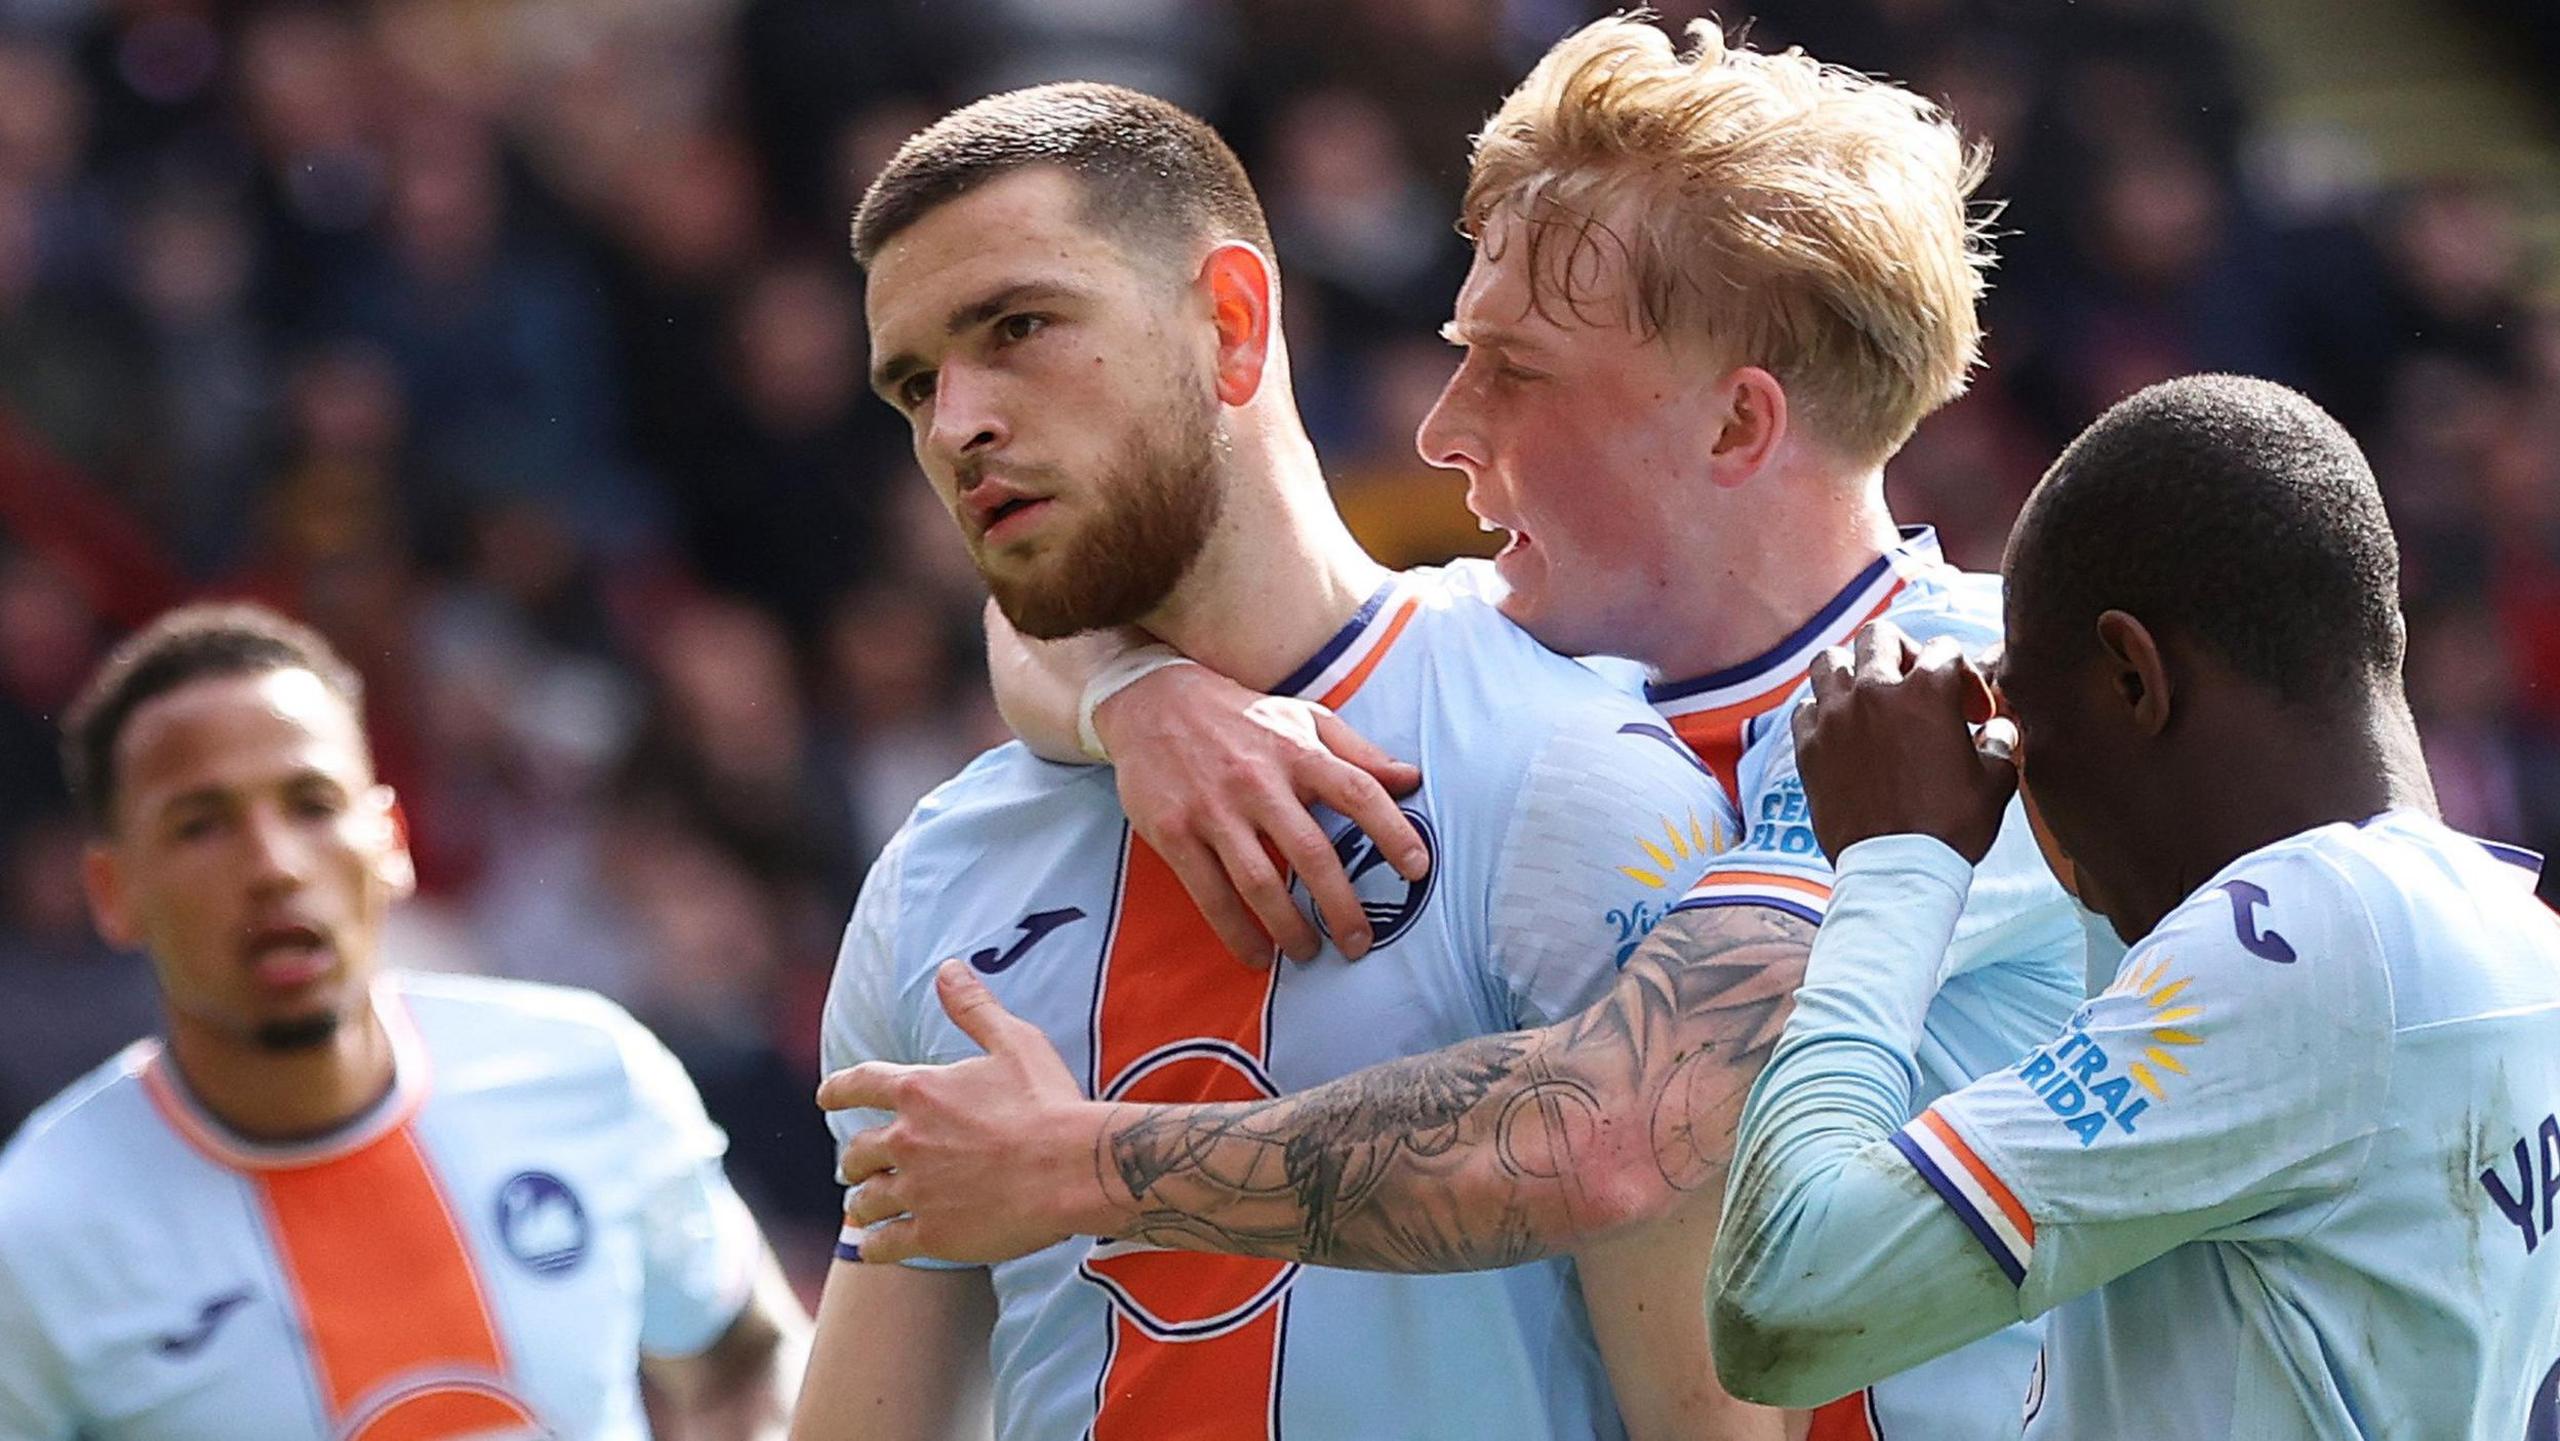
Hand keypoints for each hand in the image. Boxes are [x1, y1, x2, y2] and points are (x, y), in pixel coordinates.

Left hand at [820, 961, 1116, 1264]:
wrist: (1072, 1167)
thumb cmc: (1048, 1103)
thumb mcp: (1014, 1042)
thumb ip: (974, 1007)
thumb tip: (949, 969)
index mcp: (919, 1091)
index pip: (858, 1084)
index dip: (837, 1089)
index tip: (824, 1096)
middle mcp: (906, 1140)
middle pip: (856, 1151)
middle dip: (854, 1159)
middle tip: (857, 1167)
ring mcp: (915, 1191)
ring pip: (865, 1202)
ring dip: (861, 1204)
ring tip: (863, 1211)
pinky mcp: (931, 1233)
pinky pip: (883, 1245)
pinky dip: (874, 1246)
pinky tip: (875, 1247)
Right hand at [1095, 662, 1426, 963]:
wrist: (1151, 700)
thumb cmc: (1241, 715)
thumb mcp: (1302, 717)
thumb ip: (1357, 751)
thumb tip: (1412, 778)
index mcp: (1297, 750)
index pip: (1359, 792)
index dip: (1393, 832)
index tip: (1418, 869)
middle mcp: (1258, 780)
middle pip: (1312, 853)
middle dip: (1342, 906)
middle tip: (1361, 943)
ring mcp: (1214, 809)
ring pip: (1260, 883)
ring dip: (1290, 928)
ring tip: (1308, 953)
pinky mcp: (1175, 832)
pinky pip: (1211, 894)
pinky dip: (1236, 932)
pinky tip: (1256, 954)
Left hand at [1791, 620, 2016, 863]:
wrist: (1895, 870)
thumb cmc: (1950, 827)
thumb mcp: (1994, 782)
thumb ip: (1999, 743)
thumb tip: (1997, 729)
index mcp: (1926, 691)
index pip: (1944, 649)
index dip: (1964, 674)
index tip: (1971, 710)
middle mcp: (1874, 692)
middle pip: (1880, 635)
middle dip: (1902, 651)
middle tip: (1914, 684)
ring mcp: (1834, 716)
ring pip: (1831, 661)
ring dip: (1852, 670)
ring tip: (1869, 697)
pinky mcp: (1807, 746)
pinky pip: (1806, 707)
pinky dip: (1822, 711)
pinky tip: (1841, 731)